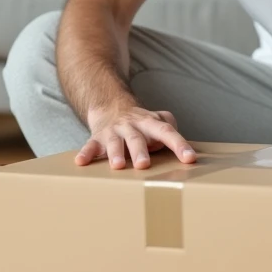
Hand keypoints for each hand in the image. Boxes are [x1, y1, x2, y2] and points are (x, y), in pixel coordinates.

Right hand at [75, 102, 196, 169]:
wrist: (110, 105)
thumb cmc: (141, 123)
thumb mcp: (158, 121)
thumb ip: (171, 129)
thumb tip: (181, 146)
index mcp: (150, 123)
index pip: (167, 132)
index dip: (180, 145)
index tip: (190, 158)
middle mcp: (132, 126)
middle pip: (137, 139)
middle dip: (140, 151)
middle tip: (144, 165)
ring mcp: (113, 132)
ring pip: (114, 143)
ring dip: (116, 154)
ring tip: (118, 165)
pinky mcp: (97, 138)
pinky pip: (90, 146)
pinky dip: (85, 153)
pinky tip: (81, 162)